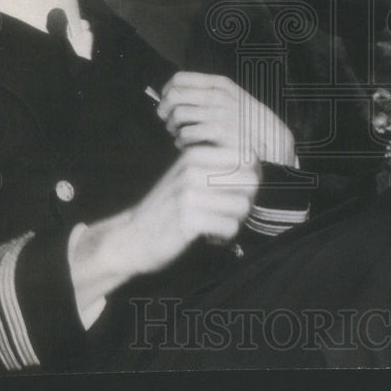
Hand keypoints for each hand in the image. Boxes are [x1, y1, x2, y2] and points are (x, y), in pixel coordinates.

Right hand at [71, 142, 260, 293]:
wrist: (133, 236)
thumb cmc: (169, 207)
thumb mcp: (188, 175)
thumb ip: (218, 168)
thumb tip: (258, 168)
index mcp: (196, 154)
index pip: (248, 157)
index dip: (251, 177)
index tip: (235, 191)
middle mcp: (193, 169)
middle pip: (251, 180)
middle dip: (246, 199)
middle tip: (229, 211)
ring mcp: (189, 194)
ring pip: (243, 205)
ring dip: (235, 220)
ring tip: (217, 224)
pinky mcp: (188, 219)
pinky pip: (230, 227)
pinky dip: (225, 236)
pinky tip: (210, 236)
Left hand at [157, 71, 296, 167]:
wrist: (272, 141)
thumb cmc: (249, 123)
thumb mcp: (233, 99)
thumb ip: (209, 94)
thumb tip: (174, 96)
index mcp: (220, 84)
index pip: (180, 79)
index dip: (166, 91)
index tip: (165, 102)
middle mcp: (217, 96)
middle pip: (174, 96)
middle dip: (165, 110)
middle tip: (168, 121)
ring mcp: (218, 113)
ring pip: (177, 115)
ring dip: (173, 128)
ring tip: (179, 134)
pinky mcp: (217, 132)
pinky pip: (185, 134)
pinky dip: (181, 142)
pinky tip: (187, 145)